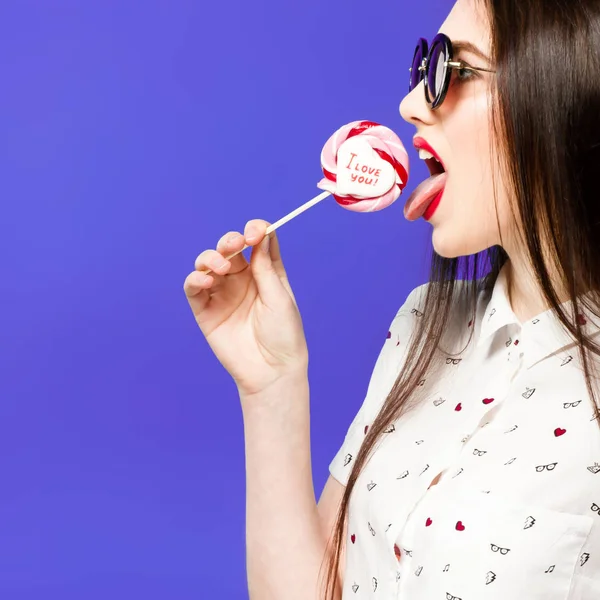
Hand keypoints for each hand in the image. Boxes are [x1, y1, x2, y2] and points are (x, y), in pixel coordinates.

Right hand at [183, 219, 308, 397]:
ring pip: (208, 263)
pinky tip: (206, 280)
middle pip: (229, 248)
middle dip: (228, 241)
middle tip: (234, 245)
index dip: (254, 231)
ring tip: (220, 269)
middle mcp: (243, 280)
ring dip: (210, 258)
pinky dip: (195, 278)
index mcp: (265, 273)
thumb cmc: (284, 335)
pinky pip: (194, 287)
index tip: (254, 232)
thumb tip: (262, 235)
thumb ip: (266, 268)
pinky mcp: (205, 310)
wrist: (271, 372)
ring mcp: (223, 294)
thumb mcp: (279, 298)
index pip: (257, 242)